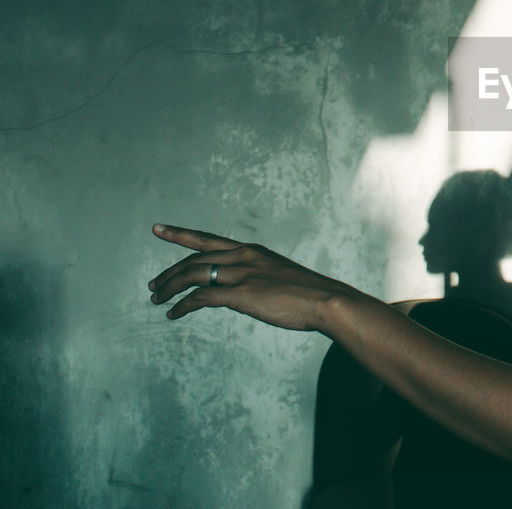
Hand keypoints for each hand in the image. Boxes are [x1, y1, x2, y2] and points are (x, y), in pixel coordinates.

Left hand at [147, 223, 357, 332]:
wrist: (326, 301)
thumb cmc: (307, 293)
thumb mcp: (278, 276)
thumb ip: (257, 277)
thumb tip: (243, 289)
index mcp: (251, 251)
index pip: (208, 239)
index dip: (180, 235)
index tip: (159, 229)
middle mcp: (243, 257)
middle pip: (194, 260)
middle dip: (169, 272)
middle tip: (153, 284)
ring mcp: (242, 274)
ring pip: (192, 275)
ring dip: (170, 288)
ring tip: (157, 299)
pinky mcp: (241, 294)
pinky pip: (201, 297)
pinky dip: (183, 305)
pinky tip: (174, 314)